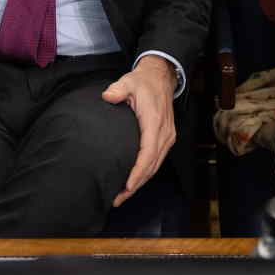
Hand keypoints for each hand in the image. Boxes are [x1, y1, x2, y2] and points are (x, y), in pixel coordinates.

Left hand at [102, 56, 176, 206]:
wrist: (161, 76)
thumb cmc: (144, 81)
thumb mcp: (129, 81)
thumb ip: (118, 89)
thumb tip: (107, 96)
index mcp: (155, 122)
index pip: (148, 152)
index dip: (138, 171)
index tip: (127, 186)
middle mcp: (164, 133)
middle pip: (152, 165)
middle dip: (136, 184)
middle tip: (117, 199)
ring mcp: (167, 136)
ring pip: (155, 166)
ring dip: (140, 182)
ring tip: (122, 196)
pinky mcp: (166, 138)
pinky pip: (156, 160)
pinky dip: (145, 173)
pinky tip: (133, 181)